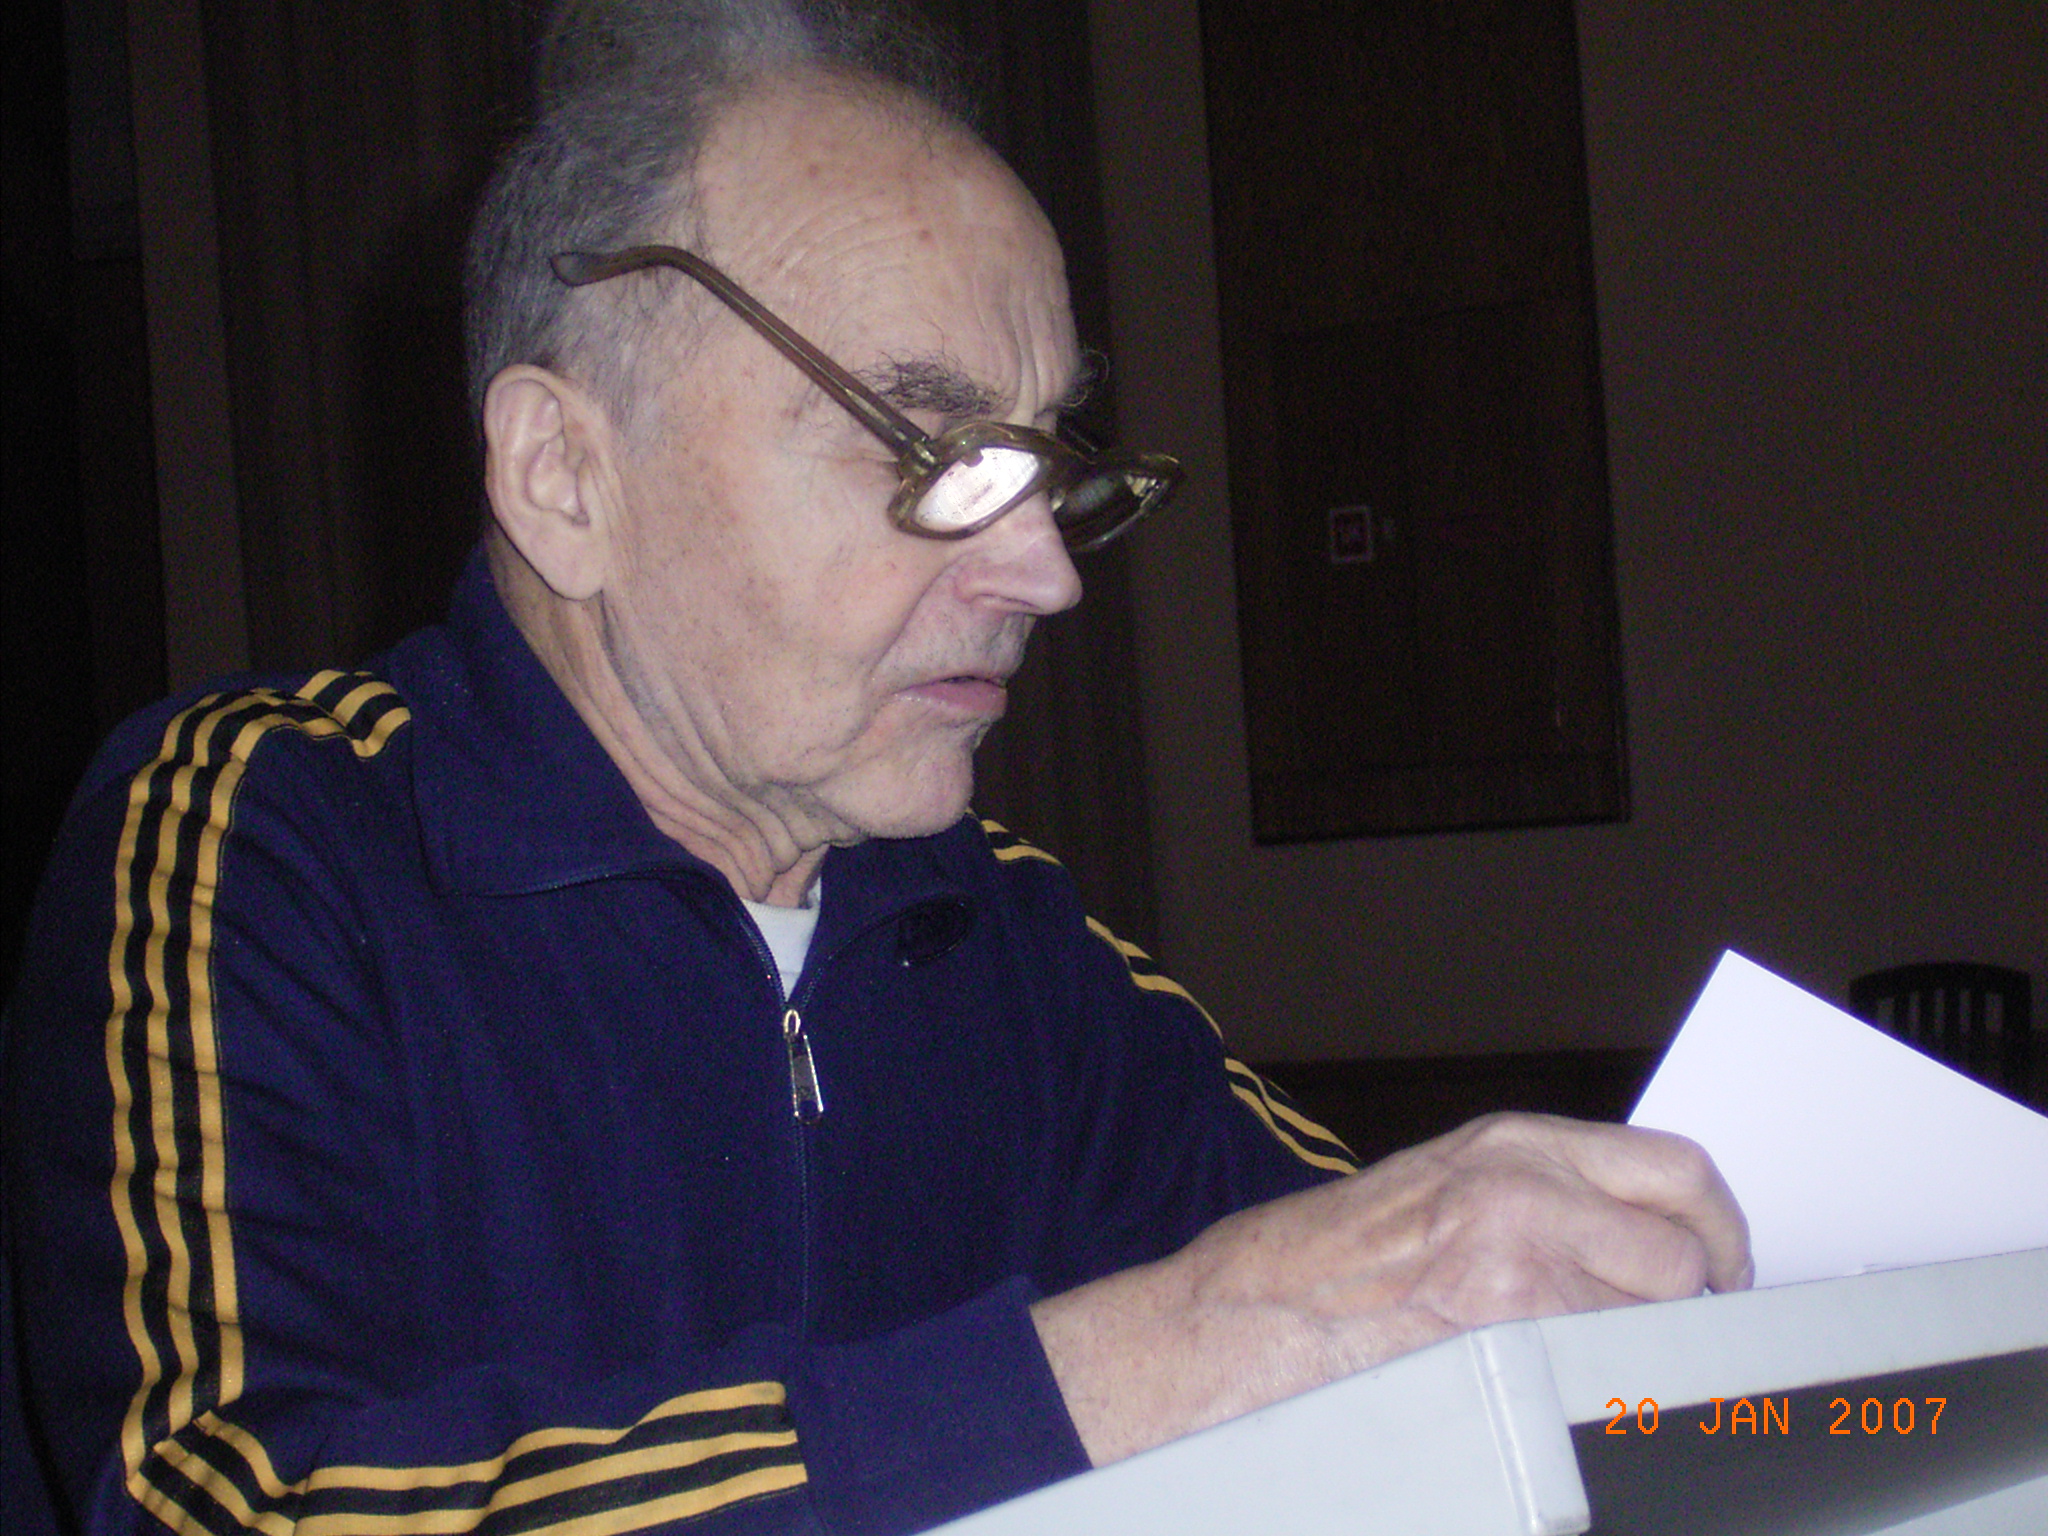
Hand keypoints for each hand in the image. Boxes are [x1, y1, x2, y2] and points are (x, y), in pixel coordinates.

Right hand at [1031, 1113, 1750, 1463]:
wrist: (1238, 1322)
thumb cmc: (1319, 1270)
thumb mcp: (1436, 1193)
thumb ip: (1536, 1198)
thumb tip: (1635, 1239)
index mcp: (1508, 1147)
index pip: (1673, 1167)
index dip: (1714, 1227)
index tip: (1717, 1268)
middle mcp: (1523, 1189)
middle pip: (1687, 1242)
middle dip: (1696, 1297)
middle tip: (1678, 1331)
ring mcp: (1517, 1265)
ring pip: (1655, 1316)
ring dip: (1642, 1348)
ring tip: (1584, 1367)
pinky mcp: (1504, 1338)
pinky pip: (1605, 1370)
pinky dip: (1600, 1389)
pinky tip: (1550, 1394)